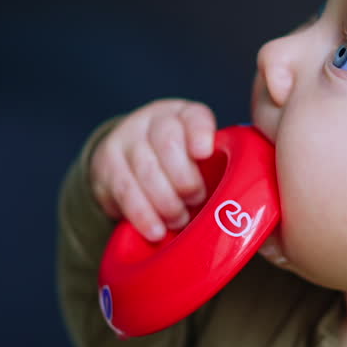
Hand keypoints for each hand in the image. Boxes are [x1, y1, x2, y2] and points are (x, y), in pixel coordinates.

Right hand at [90, 99, 216, 240]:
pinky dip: (143, 214)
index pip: (194, 117)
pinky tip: (155, 230)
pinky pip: (124, 190)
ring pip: (146, 169)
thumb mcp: (198, 157)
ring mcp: (126, 138)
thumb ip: (217, 167)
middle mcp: (153, 120)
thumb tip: (240, 199)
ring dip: (166, 202)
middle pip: (168, 144)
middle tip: (195, 202)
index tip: (204, 153)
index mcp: (184, 115)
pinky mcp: (107, 163)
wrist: (128, 159)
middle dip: (186, 181)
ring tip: (178, 221)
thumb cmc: (178, 163)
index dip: (200, 133)